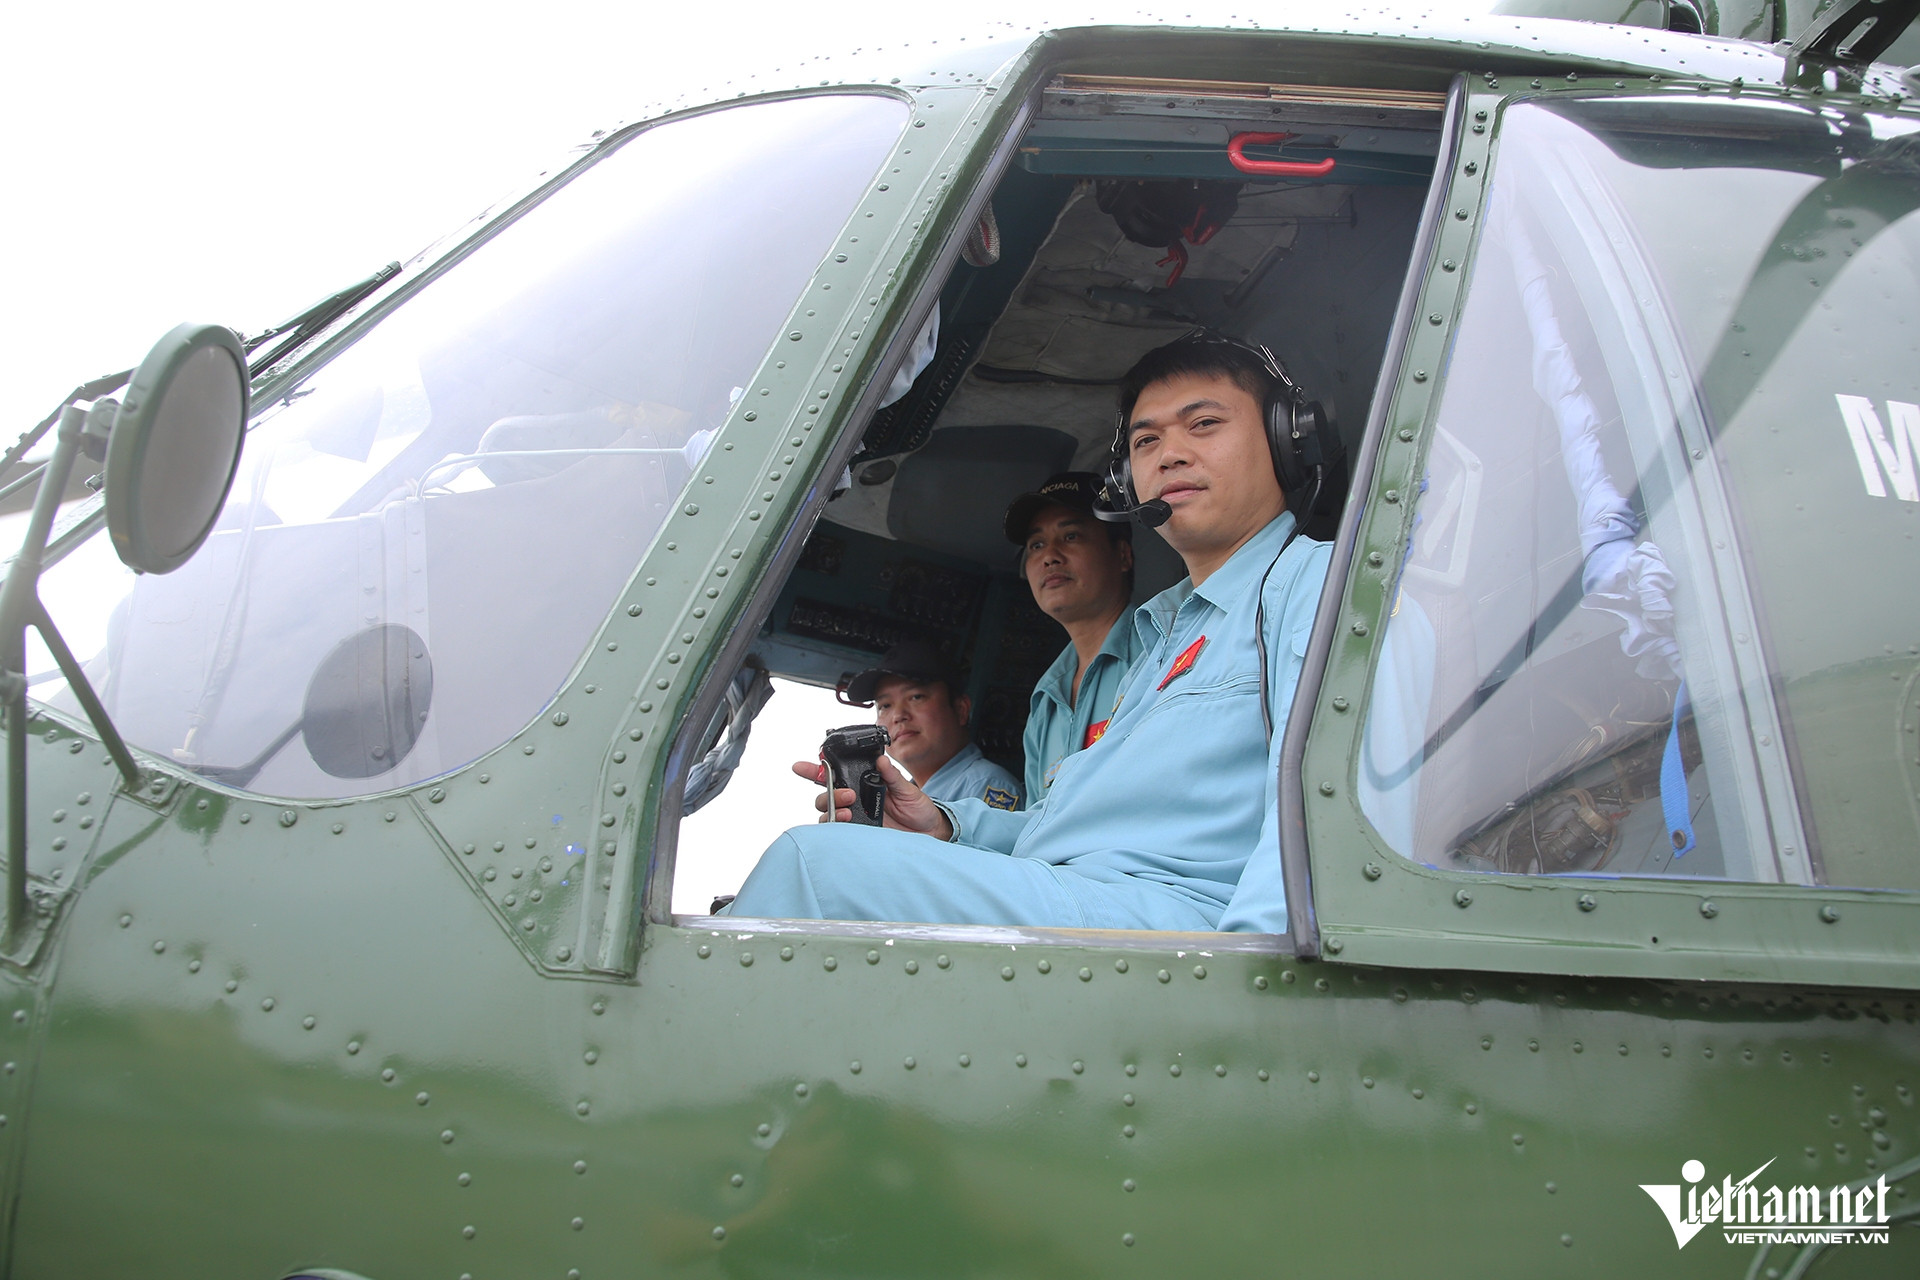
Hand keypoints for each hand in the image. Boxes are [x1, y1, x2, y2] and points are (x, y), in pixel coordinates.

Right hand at [789, 754, 952, 838]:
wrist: (928, 831)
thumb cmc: (917, 807)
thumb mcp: (907, 789)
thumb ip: (892, 775)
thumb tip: (882, 760)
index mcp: (862, 783)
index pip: (834, 775)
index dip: (813, 770)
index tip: (800, 767)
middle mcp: (854, 800)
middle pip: (825, 795)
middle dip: (828, 793)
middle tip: (848, 794)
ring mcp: (855, 817)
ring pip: (828, 813)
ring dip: (833, 810)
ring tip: (848, 812)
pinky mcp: (858, 834)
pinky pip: (838, 832)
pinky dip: (836, 828)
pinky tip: (848, 824)